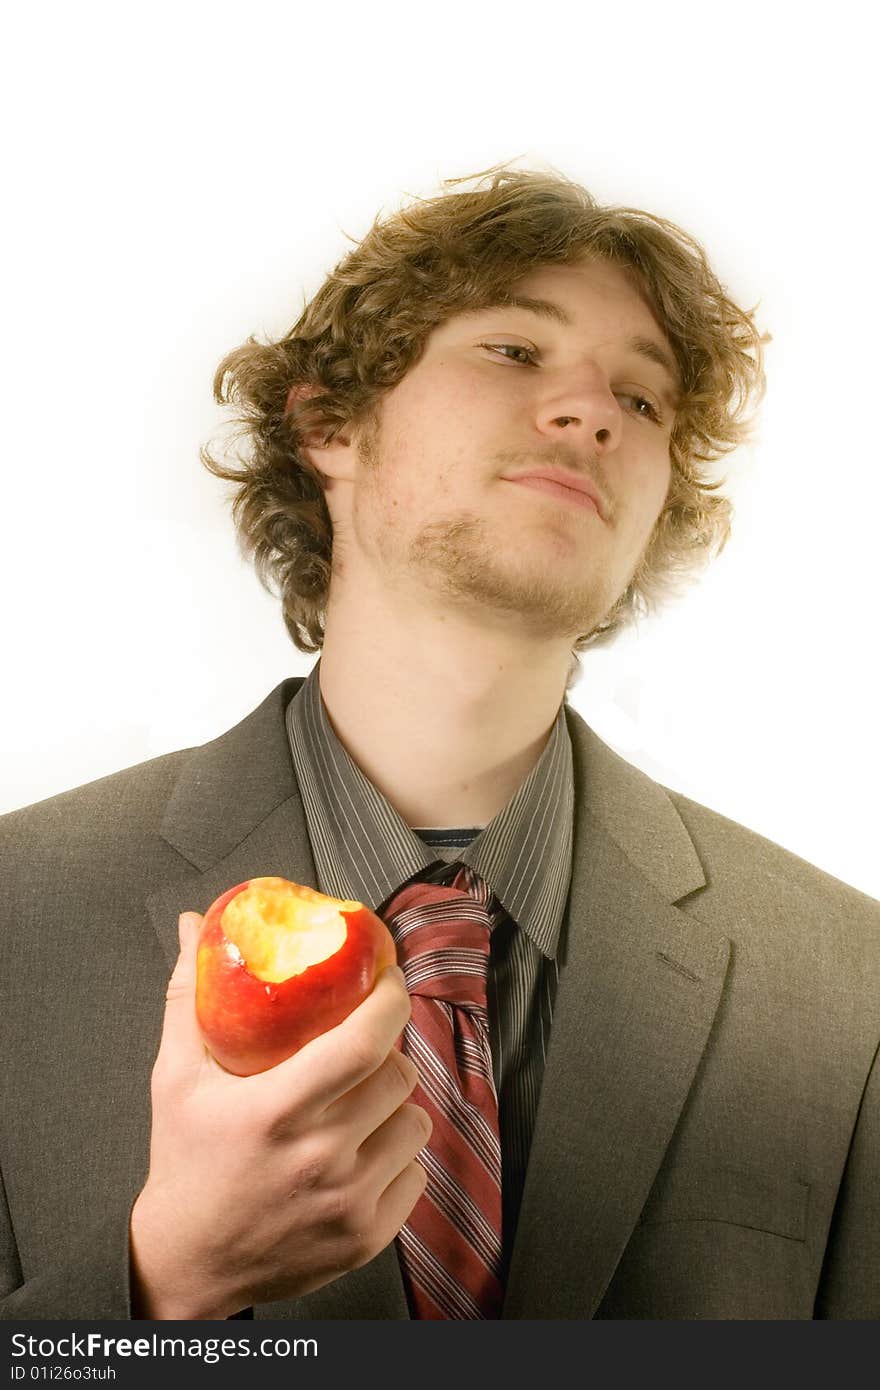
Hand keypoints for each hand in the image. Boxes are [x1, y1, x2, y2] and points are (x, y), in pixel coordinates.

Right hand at [129, 910, 429, 1318]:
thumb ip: (187, 997)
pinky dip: (395, 1159)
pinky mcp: (368, 1236)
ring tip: (357, 1106)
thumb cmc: (185, 1164)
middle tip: (361, 1050)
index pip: (365, 1040)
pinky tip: (359, 1155)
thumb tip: (192, 925)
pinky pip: (415, 1173)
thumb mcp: (177, 1077)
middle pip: (399, 1073)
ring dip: (394, 1106)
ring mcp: (349, 1201)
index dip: (390, 998)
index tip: (388, 978)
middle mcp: (320, 1156)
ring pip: (415, 1122)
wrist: (188, 1263)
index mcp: (277, 1110)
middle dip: (385, 1053)